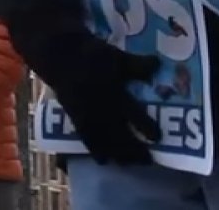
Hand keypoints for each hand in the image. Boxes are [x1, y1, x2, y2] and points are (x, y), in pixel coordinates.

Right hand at [53, 38, 162, 164]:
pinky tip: (102, 160)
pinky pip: (86, 138)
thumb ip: (137, 65)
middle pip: (119, 134)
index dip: (146, 127)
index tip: (158, 138)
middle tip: (146, 161)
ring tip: (127, 164)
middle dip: (133, 149)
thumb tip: (158, 66)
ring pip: (103, 139)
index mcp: (114, 90)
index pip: (133, 114)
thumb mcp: (117, 56)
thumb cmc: (91, 53)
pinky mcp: (75, 117)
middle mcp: (101, 107)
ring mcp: (87, 114)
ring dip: (116, 153)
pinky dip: (95, 150)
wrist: (60, 54)